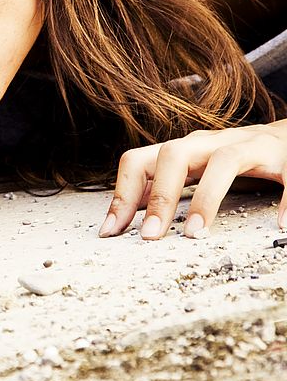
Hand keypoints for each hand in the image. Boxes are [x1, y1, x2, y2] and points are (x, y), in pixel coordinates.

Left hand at [98, 120, 286, 239]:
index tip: (111, 232)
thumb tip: (123, 211)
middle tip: (150, 237)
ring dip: (207, 198)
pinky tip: (280, 225)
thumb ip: (162, 185)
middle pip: (174, 155)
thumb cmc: (236, 157)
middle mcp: (212, 143)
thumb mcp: (193, 168)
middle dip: (159, 196)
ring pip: (224, 162)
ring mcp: (249, 146)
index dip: (121, 194)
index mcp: (184, 149)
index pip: (139, 161)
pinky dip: (285, 200)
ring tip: (196, 233)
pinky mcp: (285, 156)